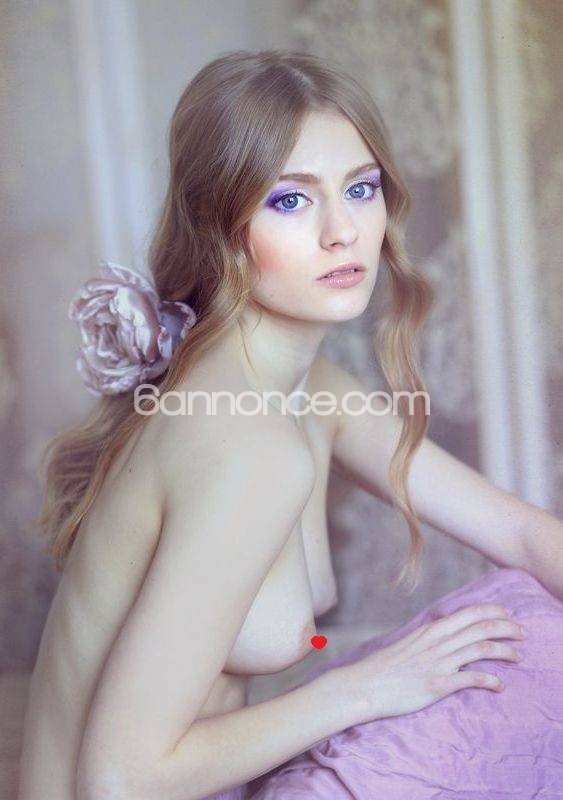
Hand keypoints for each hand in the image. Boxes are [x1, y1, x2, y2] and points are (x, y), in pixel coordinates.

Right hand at [342, 603, 524, 724]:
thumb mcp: (411, 642)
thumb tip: (445, 633)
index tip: (509, 615)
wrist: (366, 684)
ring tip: (518, 656)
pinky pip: (471, 679)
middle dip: (507, 628)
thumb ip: (431, 637)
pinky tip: (500, 685)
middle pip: (481, 627)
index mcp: (432, 629)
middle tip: (522, 633)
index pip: (470, 613)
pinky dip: (490, 681)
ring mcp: (439, 662)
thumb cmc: (386, 666)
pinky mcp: (438, 684)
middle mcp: (438, 642)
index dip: (494, 612)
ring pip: (481, 649)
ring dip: (505, 651)